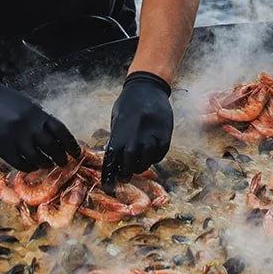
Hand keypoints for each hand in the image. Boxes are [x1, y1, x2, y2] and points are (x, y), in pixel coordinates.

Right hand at [0, 68, 79, 171]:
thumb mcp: (27, 105)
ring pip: (37, 157)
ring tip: (48, 165)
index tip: (76, 152)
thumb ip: (39, 119)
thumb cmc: (4, 100)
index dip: (71, 143)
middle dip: (61, 157)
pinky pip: (20, 162)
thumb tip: (54, 136)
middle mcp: (29, 125)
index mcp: (37, 113)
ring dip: (45, 164)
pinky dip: (29, 167)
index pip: (60, 130)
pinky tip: (32, 166)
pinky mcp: (2, 147)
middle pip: (52, 146)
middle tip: (64, 162)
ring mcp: (15, 137)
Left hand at [101, 71, 172, 190]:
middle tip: (125, 177)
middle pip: (130, 164)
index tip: (107, 186)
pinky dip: (155, 158)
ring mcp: (151, 134)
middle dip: (126, 174)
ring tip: (138, 166)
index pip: (112, 159)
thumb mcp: (117, 118)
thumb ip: (117, 138)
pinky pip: (160, 153)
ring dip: (141, 166)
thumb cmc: (128, 103)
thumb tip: (114, 160)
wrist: (147, 86)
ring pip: (147, 160)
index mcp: (120, 131)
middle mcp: (135, 135)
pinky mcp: (165, 133)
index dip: (108, 175)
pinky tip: (151, 155)